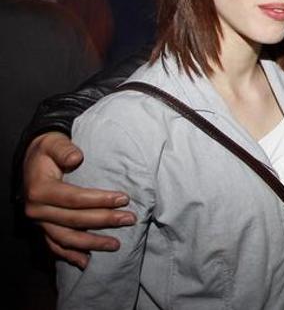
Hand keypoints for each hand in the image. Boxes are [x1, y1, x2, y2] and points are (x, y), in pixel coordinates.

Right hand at [23, 132, 135, 268]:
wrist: (32, 161)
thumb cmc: (48, 151)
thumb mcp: (53, 143)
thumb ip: (64, 149)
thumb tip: (77, 157)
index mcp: (40, 190)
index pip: (74, 199)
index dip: (100, 200)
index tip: (124, 198)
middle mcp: (37, 210)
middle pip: (74, 220)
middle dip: (104, 221)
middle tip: (129, 219)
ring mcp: (39, 222)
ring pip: (66, 238)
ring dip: (91, 244)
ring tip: (116, 245)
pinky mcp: (43, 229)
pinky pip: (55, 246)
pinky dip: (70, 256)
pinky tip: (87, 262)